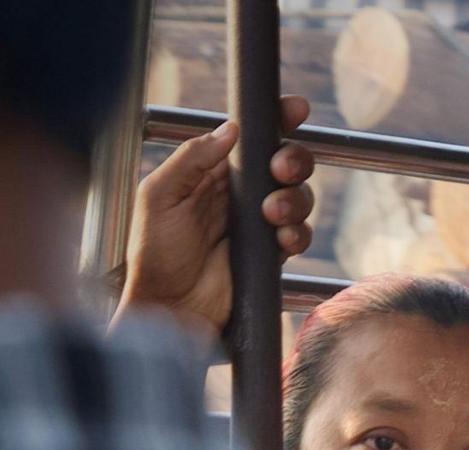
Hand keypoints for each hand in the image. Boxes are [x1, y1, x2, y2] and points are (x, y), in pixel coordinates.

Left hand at [118, 96, 316, 339]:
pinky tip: (282, 240)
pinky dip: (298, 233)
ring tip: (271, 213)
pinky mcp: (271, 253)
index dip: (274, 121)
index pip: (248, 140)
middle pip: (284, 163)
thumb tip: (230, 130)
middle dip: (293, 159)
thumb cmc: (153, 255)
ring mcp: (258, 224)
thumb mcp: (159, 197)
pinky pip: (300, 234)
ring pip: (298, 196)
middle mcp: (238, 195)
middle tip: (281, 168)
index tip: (294, 108)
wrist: (170, 309)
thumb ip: (191, 159)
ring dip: (294, 199)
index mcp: (210, 174)